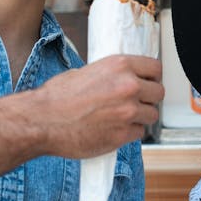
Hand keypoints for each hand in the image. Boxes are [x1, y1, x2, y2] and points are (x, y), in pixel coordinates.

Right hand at [34, 55, 163, 157]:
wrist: (41, 121)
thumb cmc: (56, 97)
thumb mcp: (85, 72)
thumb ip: (110, 76)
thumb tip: (122, 80)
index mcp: (120, 66)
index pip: (155, 68)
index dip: (152, 77)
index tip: (149, 82)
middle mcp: (128, 86)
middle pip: (159, 93)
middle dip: (149, 98)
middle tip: (136, 102)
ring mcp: (128, 112)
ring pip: (152, 115)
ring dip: (141, 117)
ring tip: (122, 118)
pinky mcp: (122, 135)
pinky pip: (138, 133)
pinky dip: (129, 133)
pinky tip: (114, 130)